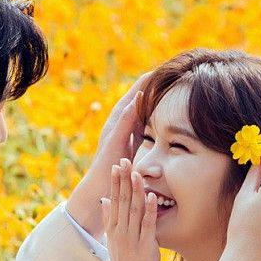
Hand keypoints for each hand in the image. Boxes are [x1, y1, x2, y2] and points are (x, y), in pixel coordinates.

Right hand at [68, 73, 149, 235]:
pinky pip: (121, 124)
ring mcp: (112, 134)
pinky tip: (137, 100)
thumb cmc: (116, 175)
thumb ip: (138, 141)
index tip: (162, 79)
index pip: (138, 106)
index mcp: (124, 130)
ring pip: (125, 108)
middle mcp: (116, 128)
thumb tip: (155, 136)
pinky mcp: (111, 143)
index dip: (148, 92)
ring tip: (148, 76)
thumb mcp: (132, 153)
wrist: (99, 190)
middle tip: (156, 69)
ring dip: (135, 92)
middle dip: (142, 85)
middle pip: (131, 101)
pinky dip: (128, 111)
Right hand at [101, 158, 160, 260]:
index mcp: (113, 229)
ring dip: (135, 189)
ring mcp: (132, 238)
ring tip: (137, 171)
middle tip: (125, 159)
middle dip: (123, 179)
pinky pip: (147, 225)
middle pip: (121, 200)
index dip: (115, 182)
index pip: (113, 200)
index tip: (117, 165)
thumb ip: (109, 220)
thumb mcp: (113, 241)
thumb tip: (104, 200)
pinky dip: (149, 210)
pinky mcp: (145, 246)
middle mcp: (120, 231)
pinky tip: (151, 195)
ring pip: (133, 209)